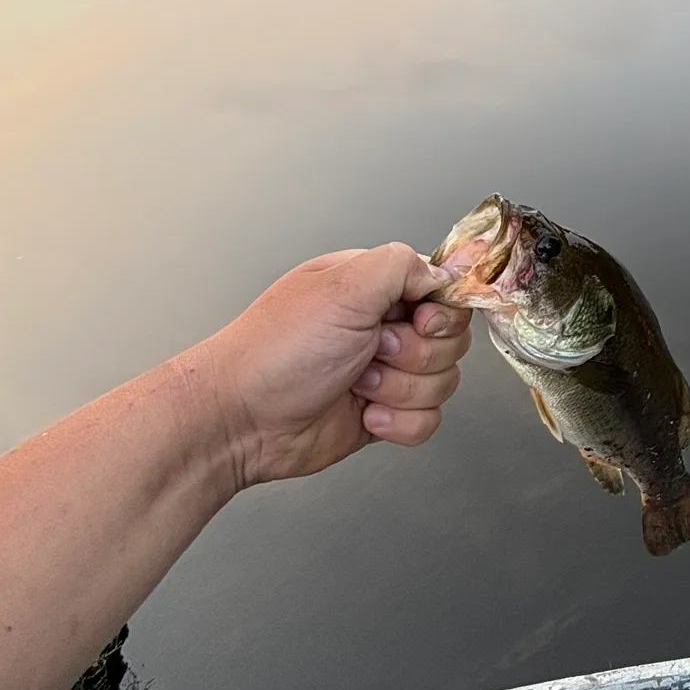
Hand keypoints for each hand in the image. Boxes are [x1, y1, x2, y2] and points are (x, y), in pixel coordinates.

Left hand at [193, 243, 472, 488]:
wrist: (240, 421)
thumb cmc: (277, 350)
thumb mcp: (344, 286)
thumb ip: (402, 265)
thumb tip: (441, 274)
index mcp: (374, 287)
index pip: (442, 291)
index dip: (441, 312)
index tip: (419, 320)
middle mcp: (382, 326)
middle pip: (450, 340)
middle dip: (416, 354)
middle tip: (372, 351)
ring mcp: (385, 372)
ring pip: (442, 382)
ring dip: (401, 390)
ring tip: (356, 384)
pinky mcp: (383, 415)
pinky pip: (426, 421)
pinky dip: (399, 423)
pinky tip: (363, 415)